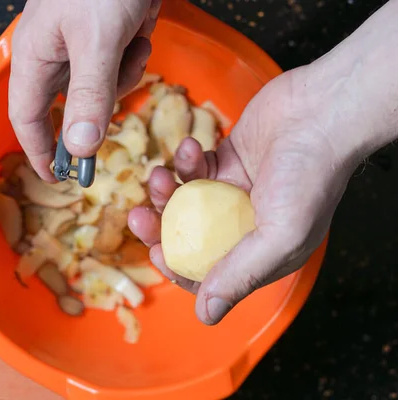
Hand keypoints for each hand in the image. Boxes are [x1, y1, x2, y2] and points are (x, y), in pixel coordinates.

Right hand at [8, 0, 160, 181]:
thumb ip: (88, 95)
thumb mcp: (97, 40)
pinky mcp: (107, 39)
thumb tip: (81, 148)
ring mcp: (82, 47)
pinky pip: (120, 68)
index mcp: (34, 56)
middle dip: (97, 109)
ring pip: (101, 90)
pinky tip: (140, 30)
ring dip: (123, 77)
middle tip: (117, 107)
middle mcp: (54, 55)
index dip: (39, 150)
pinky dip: (134, 58)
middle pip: (69, 107)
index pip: (26, 117)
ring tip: (132, 44)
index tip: (59, 178)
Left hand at [128, 66, 359, 324]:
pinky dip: (186, 159)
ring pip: (185, 201)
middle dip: (159, 228)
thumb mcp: (280, 236)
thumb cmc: (311, 174)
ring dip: (166, 190)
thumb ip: (240, 275)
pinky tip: (190, 146)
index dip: (178, 268)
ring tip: (161, 175)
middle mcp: (245, 224)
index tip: (157, 252)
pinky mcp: (228, 160)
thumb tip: (206, 315)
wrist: (325, 110)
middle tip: (139, 216)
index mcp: (262, 252)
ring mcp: (234, 191)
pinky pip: (194, 167)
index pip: (210, 274)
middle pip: (189, 236)